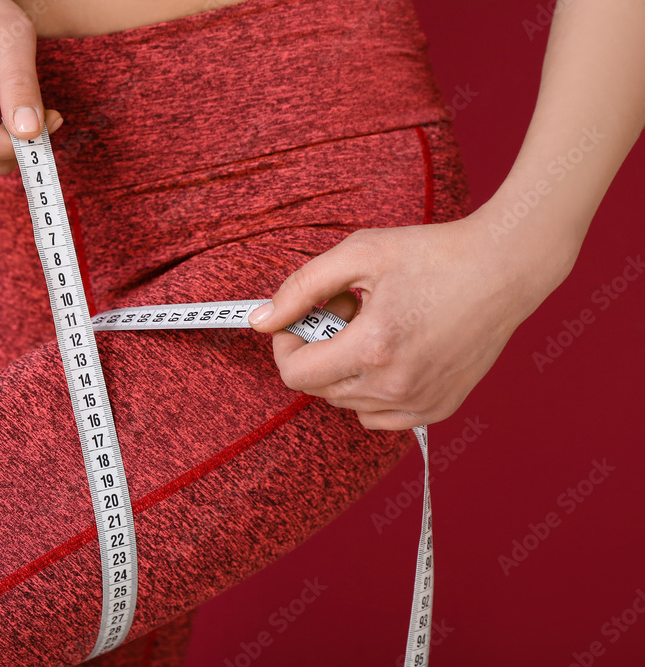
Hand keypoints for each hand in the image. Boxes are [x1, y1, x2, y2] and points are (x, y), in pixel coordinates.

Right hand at [0, 0, 62, 173]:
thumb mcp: (11, 39)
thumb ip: (21, 84)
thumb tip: (30, 133)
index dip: (22, 141)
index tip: (56, 118)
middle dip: (22, 142)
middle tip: (50, 113)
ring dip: (16, 143)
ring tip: (31, 107)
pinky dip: (6, 143)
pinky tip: (15, 115)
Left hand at [247, 213, 572, 429]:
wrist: (506, 268)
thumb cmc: (434, 254)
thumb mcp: (358, 254)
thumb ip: (300, 288)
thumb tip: (260, 321)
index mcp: (373, 349)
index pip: (295, 374)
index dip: (287, 344)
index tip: (300, 319)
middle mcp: (396, 386)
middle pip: (318, 389)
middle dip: (319, 349)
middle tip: (348, 309)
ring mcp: (420, 404)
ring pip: (346, 404)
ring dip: (345, 370)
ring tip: (373, 327)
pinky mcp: (439, 409)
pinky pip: (379, 415)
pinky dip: (372, 390)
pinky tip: (393, 351)